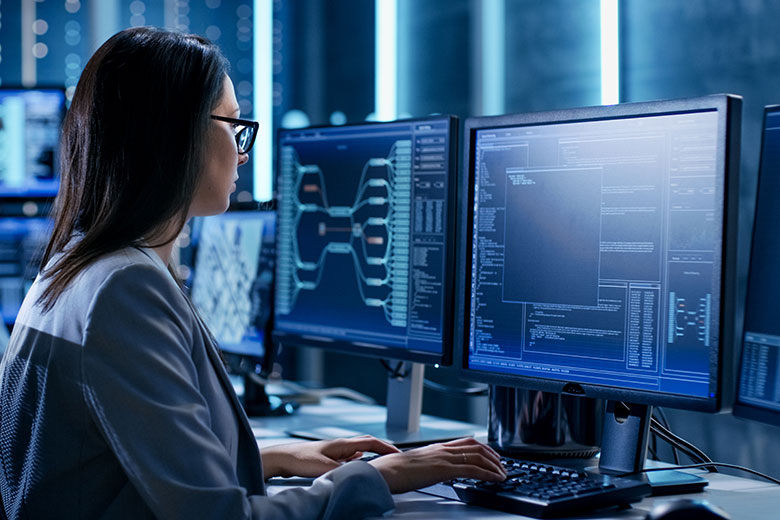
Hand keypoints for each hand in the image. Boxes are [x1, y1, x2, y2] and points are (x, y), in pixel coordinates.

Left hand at [261, 435, 399, 477]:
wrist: (283, 457)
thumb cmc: (300, 459)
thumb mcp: (323, 467)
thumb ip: (342, 470)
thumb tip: (358, 473)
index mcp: (342, 444)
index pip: (370, 442)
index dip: (386, 447)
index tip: (398, 453)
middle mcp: (341, 445)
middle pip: (367, 443)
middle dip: (382, 449)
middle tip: (395, 456)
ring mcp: (335, 450)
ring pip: (360, 450)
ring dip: (372, 454)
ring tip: (383, 461)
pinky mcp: (329, 456)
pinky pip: (351, 456)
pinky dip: (360, 459)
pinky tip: (359, 463)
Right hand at [368, 437, 505, 493]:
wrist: (385, 472)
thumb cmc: (394, 470)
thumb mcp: (415, 464)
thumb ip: (427, 464)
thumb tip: (433, 470)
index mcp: (436, 447)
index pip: (466, 442)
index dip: (483, 447)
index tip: (491, 455)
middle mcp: (443, 449)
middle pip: (476, 446)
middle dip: (493, 456)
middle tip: (501, 465)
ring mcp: (445, 458)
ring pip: (478, 456)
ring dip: (494, 465)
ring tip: (502, 474)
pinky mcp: (445, 469)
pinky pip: (473, 469)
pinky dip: (488, 473)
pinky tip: (495, 479)